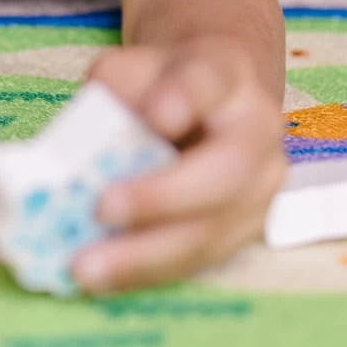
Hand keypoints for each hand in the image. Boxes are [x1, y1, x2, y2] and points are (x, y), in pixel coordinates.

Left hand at [70, 37, 285, 292]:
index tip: (157, 115)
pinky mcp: (244, 230)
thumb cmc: (157, 85)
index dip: (185, 98)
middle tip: (102, 208)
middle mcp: (257, 130)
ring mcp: (259, 187)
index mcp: (225, 74)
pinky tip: (103, 278)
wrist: (207, 102)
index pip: (208, 80)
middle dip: (162, 197)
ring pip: (212, 229)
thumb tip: (92, 137)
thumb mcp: (129, 68)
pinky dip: (146, 271)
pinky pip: (198, 258)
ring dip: (146, 255)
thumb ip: (113, 88)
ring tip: (87, 267)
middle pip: (226, 169)